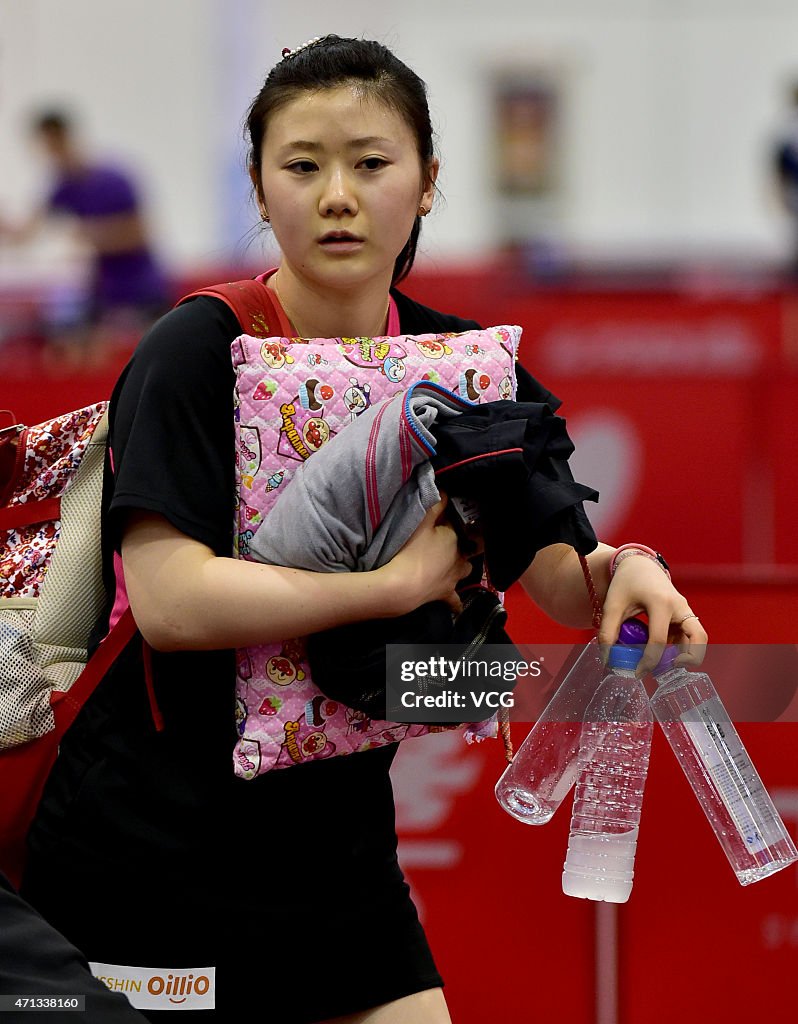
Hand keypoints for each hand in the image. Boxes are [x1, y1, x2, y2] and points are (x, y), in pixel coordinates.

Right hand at [382, 497, 473, 614]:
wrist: (403, 586)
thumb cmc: (411, 551)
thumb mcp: (421, 522)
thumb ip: (435, 505)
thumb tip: (446, 490)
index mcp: (455, 539)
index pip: (456, 525)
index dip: (448, 523)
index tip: (440, 521)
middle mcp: (460, 559)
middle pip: (466, 549)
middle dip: (460, 546)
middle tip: (444, 544)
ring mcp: (454, 579)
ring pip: (465, 571)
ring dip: (460, 568)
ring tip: (450, 566)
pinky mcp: (445, 595)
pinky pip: (455, 601)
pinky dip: (456, 602)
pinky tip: (456, 605)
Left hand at [597, 554, 707, 675]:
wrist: (638, 565)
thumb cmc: (626, 582)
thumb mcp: (613, 605)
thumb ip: (608, 631)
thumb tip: (607, 658)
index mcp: (660, 603)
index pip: (659, 639)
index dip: (649, 660)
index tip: (639, 673)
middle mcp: (679, 606)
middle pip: (699, 637)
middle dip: (690, 658)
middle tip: (668, 668)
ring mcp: (684, 610)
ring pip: (697, 637)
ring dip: (684, 653)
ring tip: (660, 662)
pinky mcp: (684, 615)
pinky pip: (689, 635)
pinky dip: (678, 646)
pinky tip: (659, 650)